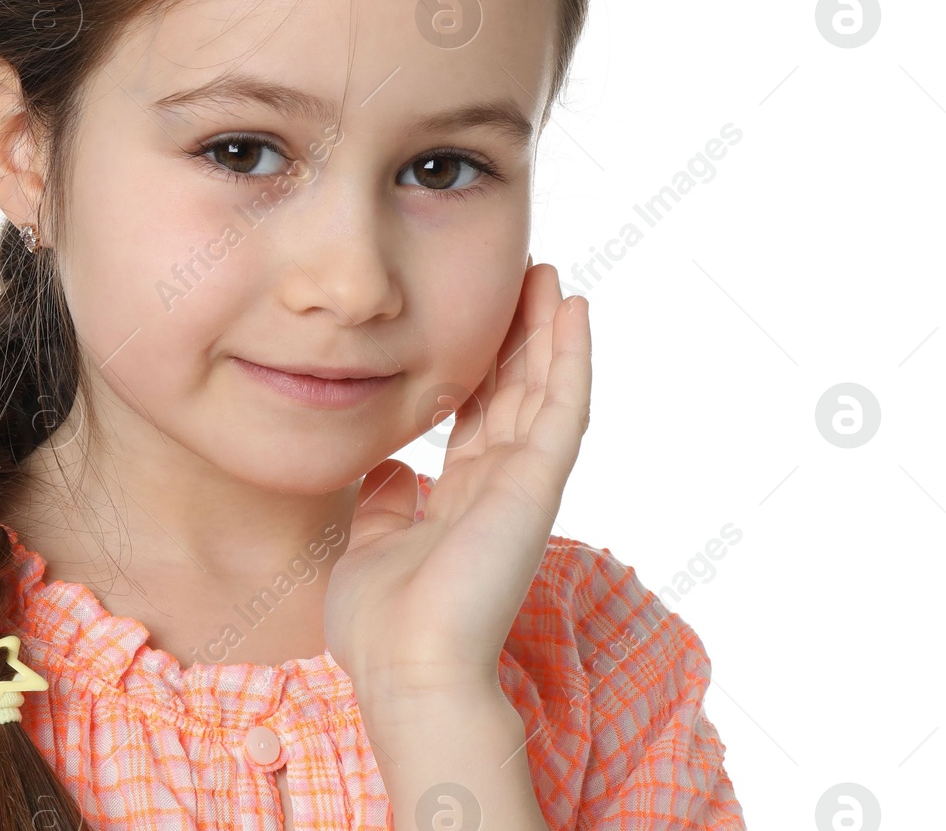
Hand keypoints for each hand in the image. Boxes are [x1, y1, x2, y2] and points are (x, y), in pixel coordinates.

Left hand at [324, 262, 591, 698]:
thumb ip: (385, 501)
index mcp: (459, 499)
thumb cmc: (384, 626)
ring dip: (549, 331)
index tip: (481, 320)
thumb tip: (388, 467)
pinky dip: (571, 356)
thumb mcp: (372, 545)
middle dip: (520, 336)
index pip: (478, 416)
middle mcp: (497, 486)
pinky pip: (563, 406)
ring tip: (551, 277)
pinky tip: (574, 309)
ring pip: (545, 389)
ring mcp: (523, 484)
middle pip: (516, 392)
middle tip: (525, 279)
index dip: (483, 366)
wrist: (407, 669)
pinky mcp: (537, 483)